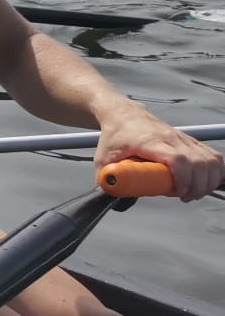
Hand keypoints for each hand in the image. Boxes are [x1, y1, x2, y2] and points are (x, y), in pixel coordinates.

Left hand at [94, 104, 222, 201]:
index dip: (183, 178)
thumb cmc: (115, 137)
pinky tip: (204, 182)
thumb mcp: (102, 159)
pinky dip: (216, 172)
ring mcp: (184, 139)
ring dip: (209, 181)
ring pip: (211, 160)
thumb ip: (105, 180)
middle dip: (198, 186)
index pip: (177, 158)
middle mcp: (171, 138)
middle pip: (200, 162)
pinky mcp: (191, 141)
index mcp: (150, 142)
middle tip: (184, 196)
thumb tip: (109, 200)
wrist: (124, 115)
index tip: (177, 192)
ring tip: (193, 191)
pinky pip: (214, 157)